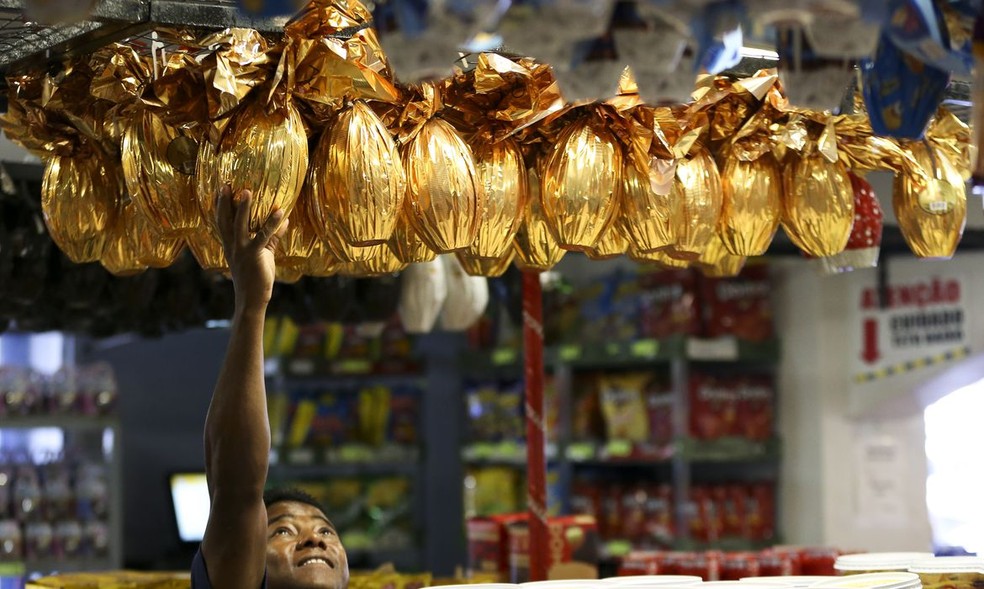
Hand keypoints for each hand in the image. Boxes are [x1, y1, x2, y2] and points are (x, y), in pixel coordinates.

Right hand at [215, 184, 287, 310]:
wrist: (252, 300)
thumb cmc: (256, 278)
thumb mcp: (264, 255)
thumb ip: (272, 238)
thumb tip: (284, 222)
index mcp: (230, 245)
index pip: (221, 222)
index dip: (218, 206)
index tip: (218, 190)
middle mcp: (232, 246)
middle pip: (225, 220)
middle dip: (224, 202)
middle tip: (226, 184)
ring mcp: (241, 250)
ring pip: (240, 225)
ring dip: (244, 208)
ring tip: (247, 191)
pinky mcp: (254, 256)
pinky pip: (263, 236)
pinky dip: (272, 223)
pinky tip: (280, 213)